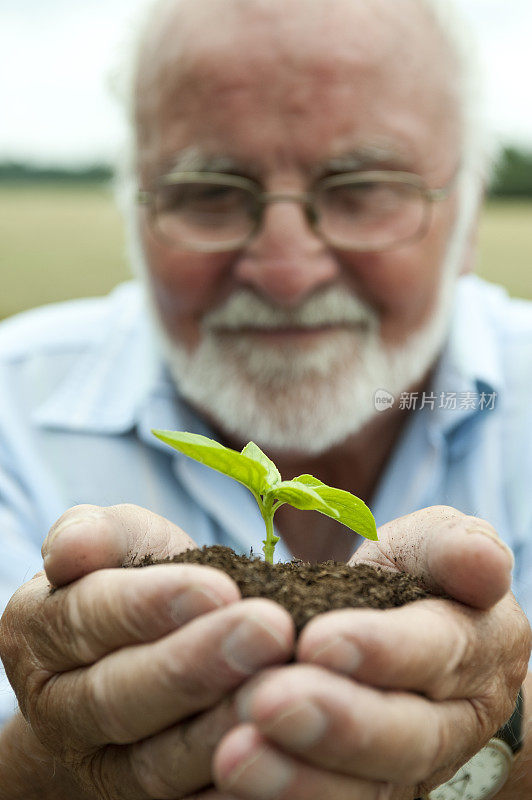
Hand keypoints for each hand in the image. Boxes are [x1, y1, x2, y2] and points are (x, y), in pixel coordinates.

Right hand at [0, 504, 294, 798]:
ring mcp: (103, 768)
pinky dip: (241, 782)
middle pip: (118, 699)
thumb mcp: (119, 544)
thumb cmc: (134, 584)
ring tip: (286, 685)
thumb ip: (98, 534)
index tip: (219, 588)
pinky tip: (288, 745)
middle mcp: (60, 711)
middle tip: (270, 629)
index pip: (86, 618)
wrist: (138, 657)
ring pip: (158, 764)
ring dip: (224, 727)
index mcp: (39, 634)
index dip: (149, 605)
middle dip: (196, 666)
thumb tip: (73, 548)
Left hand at [213, 506, 530, 799]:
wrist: (410, 641)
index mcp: (480, 648)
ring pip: (369, 789)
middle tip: (266, 702)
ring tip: (236, 755)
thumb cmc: (417, 579)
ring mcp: (412, 767)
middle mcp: (455, 720)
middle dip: (338, 724)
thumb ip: (452, 546)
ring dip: (301, 779)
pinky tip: (236, 783)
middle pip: (407, 736)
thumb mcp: (434, 546)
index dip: (383, 650)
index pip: (439, 650)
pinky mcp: (368, 788)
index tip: (317, 640)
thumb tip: (482, 562)